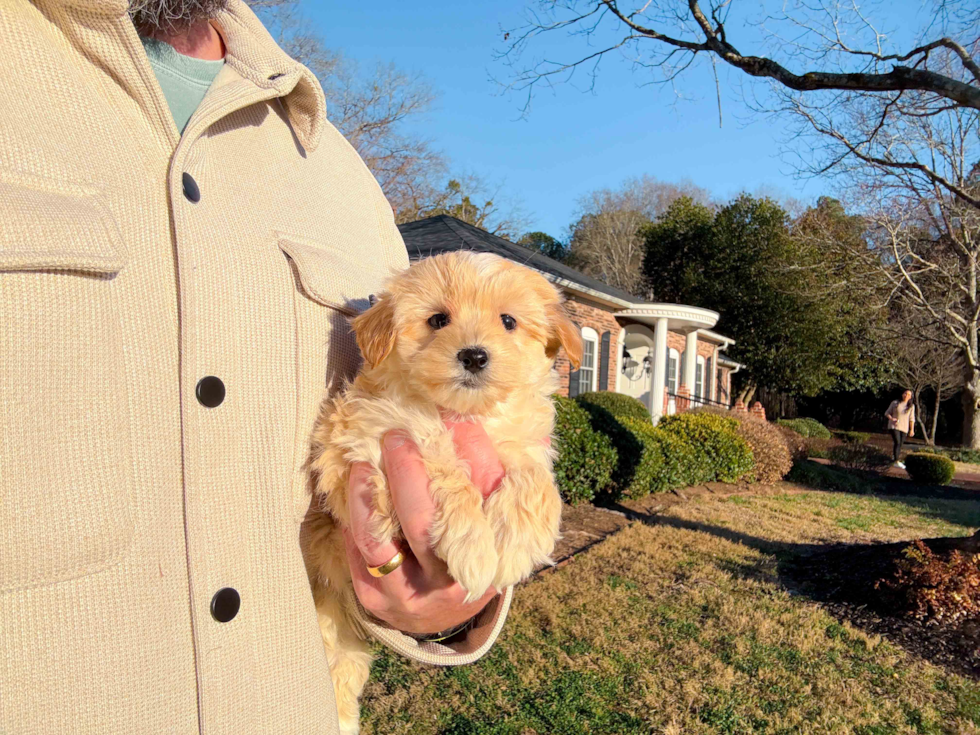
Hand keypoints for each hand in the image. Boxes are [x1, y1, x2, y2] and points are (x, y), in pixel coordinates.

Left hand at [344, 421, 504, 634]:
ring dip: (365, 496)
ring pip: (376, 542)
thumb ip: (483, 472)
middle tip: (395, 437)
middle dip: (405, 473)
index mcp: (486, 560)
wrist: (444, 612)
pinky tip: (357, 493)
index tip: (449, 422)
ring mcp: (407, 596)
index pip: (477, 504)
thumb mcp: (490, 515)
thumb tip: (462, 421)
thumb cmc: (472, 549)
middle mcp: (448, 584)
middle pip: (422, 523)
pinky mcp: (375, 600)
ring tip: (362, 464)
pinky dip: (354, 518)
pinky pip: (356, 553)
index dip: (465, 459)